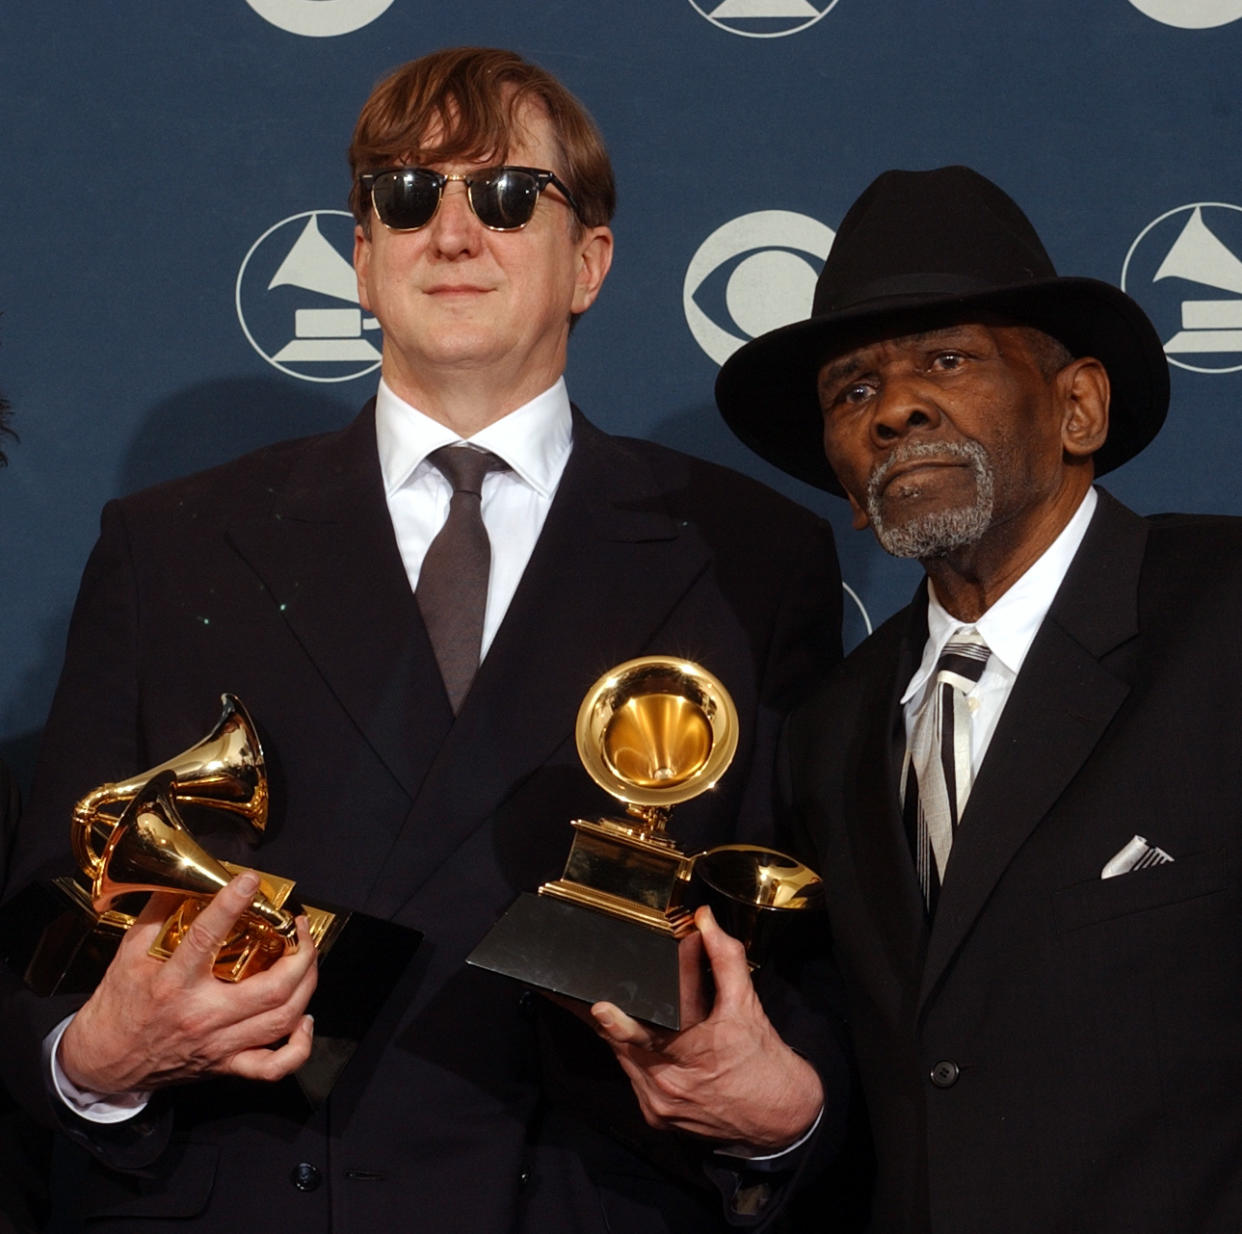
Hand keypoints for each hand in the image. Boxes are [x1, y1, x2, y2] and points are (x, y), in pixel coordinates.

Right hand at [59, 871, 317, 1095]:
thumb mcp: (129, 951)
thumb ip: (160, 913)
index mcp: (172, 984)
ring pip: (281, 1021)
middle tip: (300, 928)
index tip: (251, 881)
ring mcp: (217, 1045)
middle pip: (272, 989)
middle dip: (301, 954)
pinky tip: (303, 1018)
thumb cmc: (119, 1002)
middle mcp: (200, 1016)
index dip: (231, 904)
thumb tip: (190, 878)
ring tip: (307, 958)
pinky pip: (273, 1067)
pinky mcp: (224, 1066)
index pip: (205, 938)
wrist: (101, 1060)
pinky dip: (299, 1045)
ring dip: (306, 986)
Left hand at [590, 905, 822, 1149]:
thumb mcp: (745, 1004)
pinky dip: (635, 1056)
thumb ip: (724, 957)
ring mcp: (658, 1106)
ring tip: (623, 1012)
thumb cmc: (763, 1060)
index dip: (618, 1022)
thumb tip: (706, 919)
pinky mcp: (656, 1117)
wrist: (781, 1118)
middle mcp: (666, 1087)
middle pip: (621, 1044)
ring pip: (623, 1059)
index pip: (641, 1038)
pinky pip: (634, 1077)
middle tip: (593, 991)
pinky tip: (643, 1041)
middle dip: (612, 1016)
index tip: (600, 1007)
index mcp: (689, 1058)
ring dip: (621, 1035)